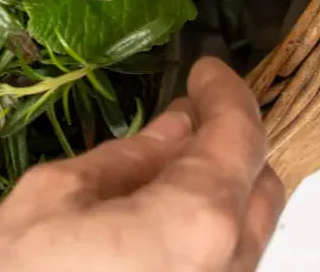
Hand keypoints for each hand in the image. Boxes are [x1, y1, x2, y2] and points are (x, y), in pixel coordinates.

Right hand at [0, 58, 283, 271]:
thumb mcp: (56, 193)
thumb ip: (127, 158)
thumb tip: (174, 128)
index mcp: (195, 222)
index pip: (239, 137)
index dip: (225, 92)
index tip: (204, 68)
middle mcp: (227, 270)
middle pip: (263, 189)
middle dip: (231, 142)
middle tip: (186, 111)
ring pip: (249, 235)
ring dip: (221, 189)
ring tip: (168, 161)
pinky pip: (225, 267)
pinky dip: (206, 230)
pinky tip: (160, 214)